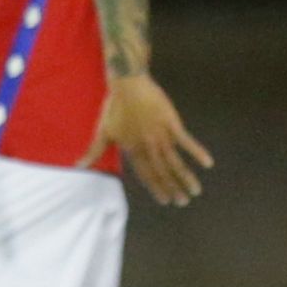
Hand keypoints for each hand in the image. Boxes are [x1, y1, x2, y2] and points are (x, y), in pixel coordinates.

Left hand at [79, 73, 212, 204]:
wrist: (128, 85)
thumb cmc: (114, 107)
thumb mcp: (103, 132)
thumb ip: (94, 152)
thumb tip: (78, 166)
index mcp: (132, 150)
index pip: (146, 175)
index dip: (156, 188)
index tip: (165, 200)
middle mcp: (148, 146)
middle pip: (162, 172)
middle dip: (173, 188)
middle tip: (182, 202)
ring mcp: (161, 136)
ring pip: (175, 162)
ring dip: (186, 178)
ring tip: (195, 191)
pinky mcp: (172, 123)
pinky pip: (187, 141)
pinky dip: (197, 152)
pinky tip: (208, 163)